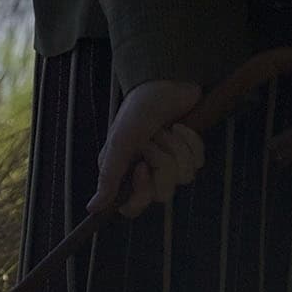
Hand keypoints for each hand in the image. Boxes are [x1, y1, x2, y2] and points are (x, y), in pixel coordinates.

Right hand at [92, 78, 205, 218]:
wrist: (165, 83)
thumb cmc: (137, 110)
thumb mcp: (119, 143)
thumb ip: (108, 177)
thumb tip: (93, 208)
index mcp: (125, 172)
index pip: (133, 206)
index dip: (141, 194)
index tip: (142, 169)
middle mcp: (147, 172)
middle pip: (163, 193)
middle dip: (162, 162)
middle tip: (153, 140)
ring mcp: (170, 163)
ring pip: (184, 178)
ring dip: (177, 149)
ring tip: (167, 129)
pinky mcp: (190, 153)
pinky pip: (198, 162)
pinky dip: (191, 141)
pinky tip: (180, 126)